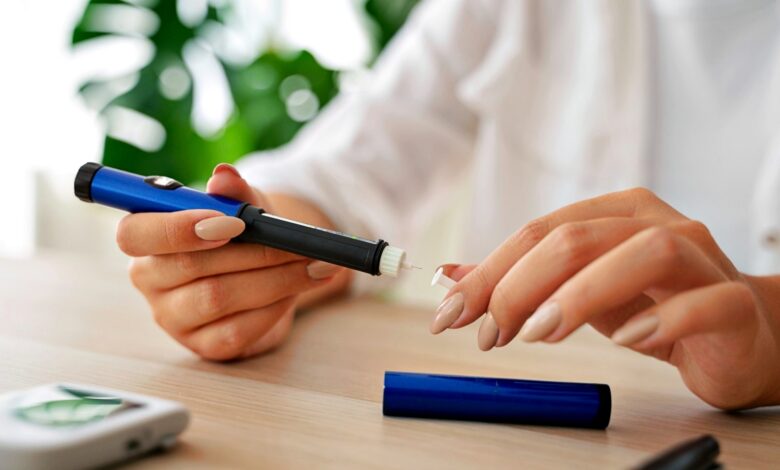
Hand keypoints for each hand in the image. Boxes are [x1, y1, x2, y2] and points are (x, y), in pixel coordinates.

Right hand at [119, 164, 344, 360]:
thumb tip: (224, 176)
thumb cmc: (243, 235)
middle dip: (253, 252)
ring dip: (275, 279)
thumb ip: (233, 192)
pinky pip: (237, 330)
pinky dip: (274, 307)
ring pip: (217, 298)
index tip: (232, 222)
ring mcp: (173, 318)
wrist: (265, 273)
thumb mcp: (243, 207)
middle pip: (189, 267)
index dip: (177, 228)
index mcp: (145, 237)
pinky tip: (297, 290)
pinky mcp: (203, 345)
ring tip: (314, 265)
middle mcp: (149, 279)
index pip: (134, 235)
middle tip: (298, 244)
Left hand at [431, 188, 779, 408]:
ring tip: (540, 333)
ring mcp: (701, 259)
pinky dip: (660, 319)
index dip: (489, 272)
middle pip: (579, 237)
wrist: (737, 334)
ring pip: (644, 252)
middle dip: (520, 285)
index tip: (451, 314)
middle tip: (492, 333)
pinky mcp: (733, 303)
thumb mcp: (576, 290)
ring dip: (580, 294)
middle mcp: (658, 224)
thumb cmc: (652, 305)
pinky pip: (702, 302)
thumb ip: (517, 282)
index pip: (539, 231)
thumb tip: (449, 276)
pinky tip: (626, 341)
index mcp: (615, 214)